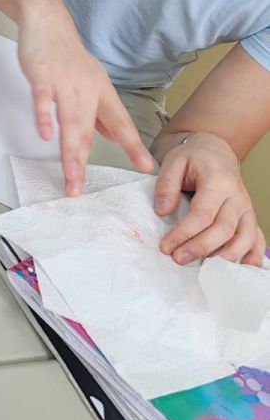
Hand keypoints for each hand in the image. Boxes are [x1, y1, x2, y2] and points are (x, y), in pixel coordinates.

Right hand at [18, 6, 152, 195]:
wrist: (48, 23)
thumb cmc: (68, 56)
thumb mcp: (92, 82)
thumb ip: (100, 111)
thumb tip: (113, 136)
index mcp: (102, 92)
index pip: (121, 123)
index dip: (133, 146)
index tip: (146, 168)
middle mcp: (87, 89)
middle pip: (88, 130)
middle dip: (84, 162)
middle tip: (79, 188)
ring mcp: (64, 82)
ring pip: (69, 121)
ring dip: (69, 150)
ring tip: (69, 175)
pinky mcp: (42, 75)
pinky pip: (44, 100)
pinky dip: (44, 118)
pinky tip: (45, 136)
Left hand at [156, 132, 265, 265]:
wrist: (215, 151)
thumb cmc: (193, 157)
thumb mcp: (173, 161)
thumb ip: (166, 185)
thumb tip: (162, 211)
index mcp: (218, 181)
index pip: (203, 214)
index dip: (184, 233)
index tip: (166, 246)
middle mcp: (237, 197)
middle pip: (224, 229)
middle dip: (200, 248)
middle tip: (178, 259)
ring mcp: (246, 208)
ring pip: (245, 237)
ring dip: (225, 256)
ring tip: (204, 267)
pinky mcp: (249, 217)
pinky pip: (256, 238)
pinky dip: (252, 256)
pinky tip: (240, 269)